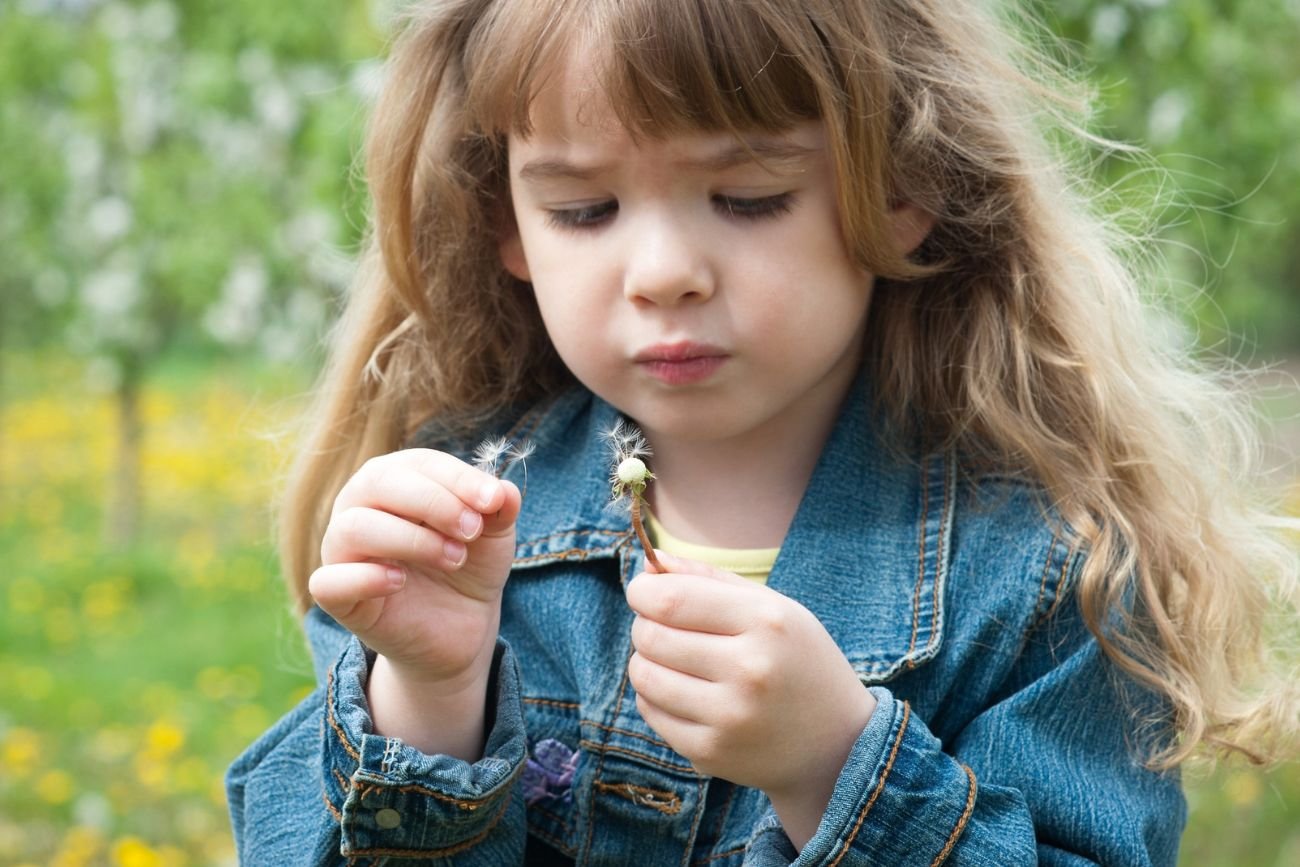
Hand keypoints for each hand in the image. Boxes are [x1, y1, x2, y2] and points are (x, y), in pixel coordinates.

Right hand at [309, 448, 520, 690]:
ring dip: (411, 540)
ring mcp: (342, 550)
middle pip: (377, 482)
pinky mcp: (337, 596)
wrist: (460, 626)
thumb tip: (503, 492)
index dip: (457, 478)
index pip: (418, 462)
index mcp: (396, 479)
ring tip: (453, 559)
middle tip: (471, 530)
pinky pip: (328, 582)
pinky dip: (364, 578)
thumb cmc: (468, 563)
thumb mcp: (494, 534)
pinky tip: (400, 581)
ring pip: (353, 527)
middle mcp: (359, 506)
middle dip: (433, 502)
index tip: (493, 501)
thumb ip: (498, 508)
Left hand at [625, 551, 875, 846]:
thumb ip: (708, 579)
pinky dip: (655, 697)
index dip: (643, 591)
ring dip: (646, 661)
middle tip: (660, 627)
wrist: (837, 744)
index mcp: (766, 621)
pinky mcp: (712, 752)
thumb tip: (650, 565)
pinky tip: (684, 693)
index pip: (671, 599)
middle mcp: (749, 670)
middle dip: (644, 625)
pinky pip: (651, 713)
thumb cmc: (797, 660)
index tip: (643, 592)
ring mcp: (729, 717)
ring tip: (671, 660)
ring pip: (644, 676)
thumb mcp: (772, 607)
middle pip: (651, 637)